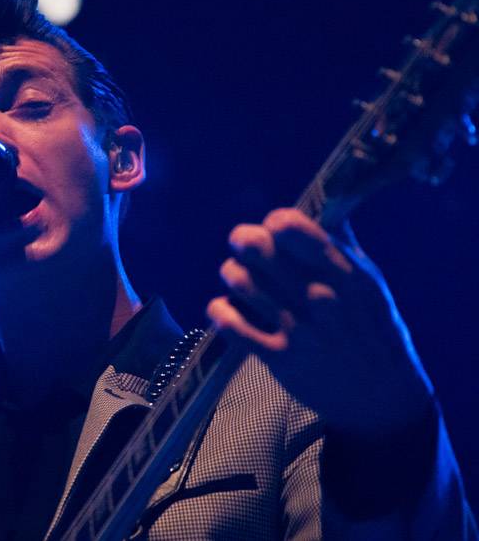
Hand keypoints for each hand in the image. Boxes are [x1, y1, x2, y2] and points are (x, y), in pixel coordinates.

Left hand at [206, 208, 434, 437]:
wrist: (382, 398)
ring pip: (240, 281)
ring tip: (238, 277)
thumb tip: (323, 203)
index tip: (273, 228)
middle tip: (243, 246)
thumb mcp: (370, 284)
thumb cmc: (374, 331)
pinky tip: (223, 309)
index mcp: (346, 272)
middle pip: (258, 249)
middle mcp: (321, 296)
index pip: (293, 227)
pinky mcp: (279, 357)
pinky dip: (219, 312)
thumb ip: (341, 244)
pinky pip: (230, 325)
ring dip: (232, 274)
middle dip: (244, 241)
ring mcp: (299, 328)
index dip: (275, 222)